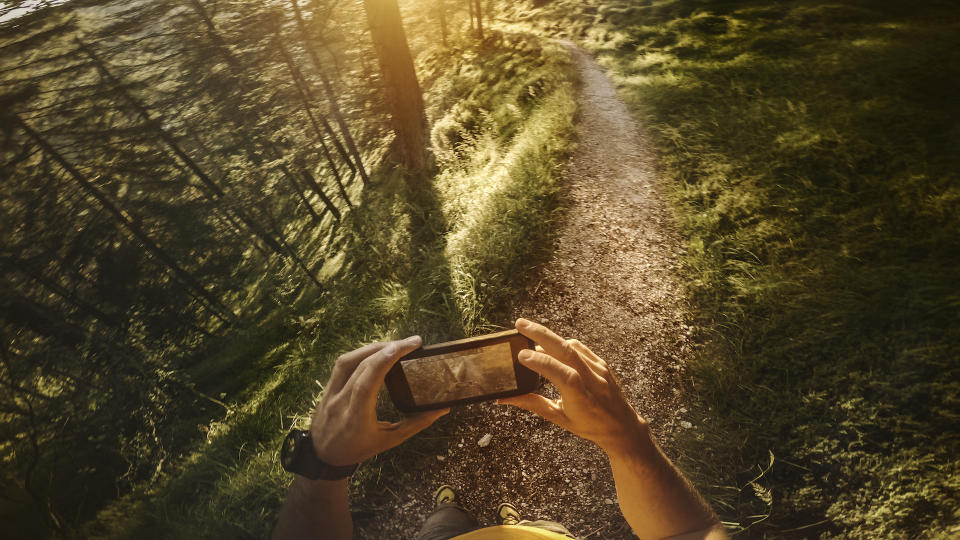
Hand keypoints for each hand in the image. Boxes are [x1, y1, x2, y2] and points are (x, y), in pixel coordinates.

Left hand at [309, 336, 448, 465]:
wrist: (323, 457)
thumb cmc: (358, 450)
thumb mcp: (389, 441)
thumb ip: (416, 424)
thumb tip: (442, 409)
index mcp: (355, 417)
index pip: (369, 380)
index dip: (388, 358)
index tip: (410, 346)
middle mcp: (340, 401)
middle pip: (362, 365)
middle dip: (388, 348)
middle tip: (412, 343)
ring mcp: (330, 393)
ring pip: (348, 359)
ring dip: (373, 347)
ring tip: (395, 344)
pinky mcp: (327, 387)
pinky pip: (343, 363)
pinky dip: (361, 353)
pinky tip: (376, 352)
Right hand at [498, 318, 648, 455]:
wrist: (623, 426)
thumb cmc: (590, 426)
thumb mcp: (560, 419)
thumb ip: (533, 404)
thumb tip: (504, 397)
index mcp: (582, 400)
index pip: (563, 375)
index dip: (543, 363)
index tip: (521, 355)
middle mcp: (593, 381)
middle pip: (567, 351)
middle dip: (542, 335)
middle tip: (520, 324)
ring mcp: (599, 369)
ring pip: (572, 346)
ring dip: (549, 337)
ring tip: (528, 332)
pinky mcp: (602, 363)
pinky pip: (579, 347)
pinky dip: (562, 343)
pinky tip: (549, 343)